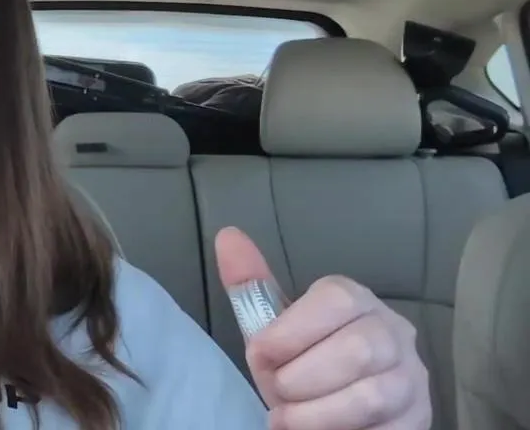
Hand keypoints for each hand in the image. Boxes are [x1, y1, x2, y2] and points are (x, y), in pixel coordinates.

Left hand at [214, 227, 430, 429]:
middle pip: (358, 350)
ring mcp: (412, 378)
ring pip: (371, 396)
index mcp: (355, 300)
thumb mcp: (273, 328)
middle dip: (300, 379)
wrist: (336, 410)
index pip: (336, 300)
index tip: (260, 355)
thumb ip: (251, 286)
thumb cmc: (302, 361)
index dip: (290, 332)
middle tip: (275, 393)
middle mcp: (393, 333)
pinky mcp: (419, 420)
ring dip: (315, 415)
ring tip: (286, 419)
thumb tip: (227, 236)